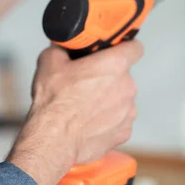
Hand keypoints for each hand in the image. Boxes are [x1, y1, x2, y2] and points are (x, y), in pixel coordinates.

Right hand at [6, 41, 142, 184]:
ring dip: (109, 98)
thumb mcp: (49, 62)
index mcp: (114, 65)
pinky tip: (89, 120)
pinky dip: (108, 119)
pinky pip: (120, 119)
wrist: (53, 139)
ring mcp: (128, 112)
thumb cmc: (54, 101)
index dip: (126, 47)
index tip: (117, 50)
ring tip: (85, 105)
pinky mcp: (124, 132)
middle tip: (86, 81)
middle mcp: (127, 86)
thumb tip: (62, 45)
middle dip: (108, 76)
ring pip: (122, 98)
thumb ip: (61, 47)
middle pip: (123, 75)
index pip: (135, 48)